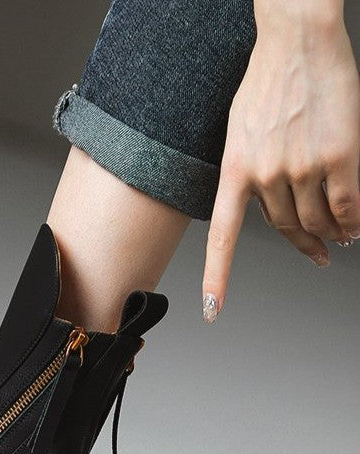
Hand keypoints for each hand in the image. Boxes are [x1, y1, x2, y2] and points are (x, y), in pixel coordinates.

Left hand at [202, 1, 359, 322]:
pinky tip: (355, 224)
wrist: (297, 40)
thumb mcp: (238, 132)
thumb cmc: (267, 82)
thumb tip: (269, 205)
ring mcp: (301, 166)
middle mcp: (264, 174)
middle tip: (319, 252)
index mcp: (233, 170)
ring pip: (316, 219)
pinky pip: (346, 204)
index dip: (217, 278)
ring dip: (330, 234)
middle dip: (304, 243)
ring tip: (341, 238)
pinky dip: (352, 219)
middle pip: (285, 227)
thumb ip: (249, 171)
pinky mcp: (338, 154)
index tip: (212, 310)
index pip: (222, 236)